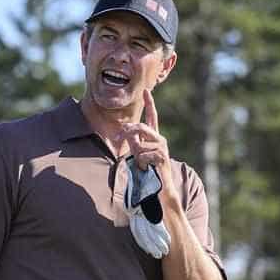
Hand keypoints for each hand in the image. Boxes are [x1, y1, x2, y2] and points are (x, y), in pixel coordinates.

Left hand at [116, 89, 181, 211]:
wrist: (161, 188)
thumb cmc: (148, 172)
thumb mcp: (138, 154)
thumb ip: (133, 142)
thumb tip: (127, 132)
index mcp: (154, 137)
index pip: (152, 117)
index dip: (149, 103)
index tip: (146, 90)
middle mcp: (160, 139)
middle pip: (139, 127)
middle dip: (126, 134)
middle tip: (117, 141)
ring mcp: (162, 147)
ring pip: (139, 144)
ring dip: (136, 156)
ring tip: (143, 165)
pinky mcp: (162, 156)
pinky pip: (143, 154)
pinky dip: (141, 163)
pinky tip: (148, 169)